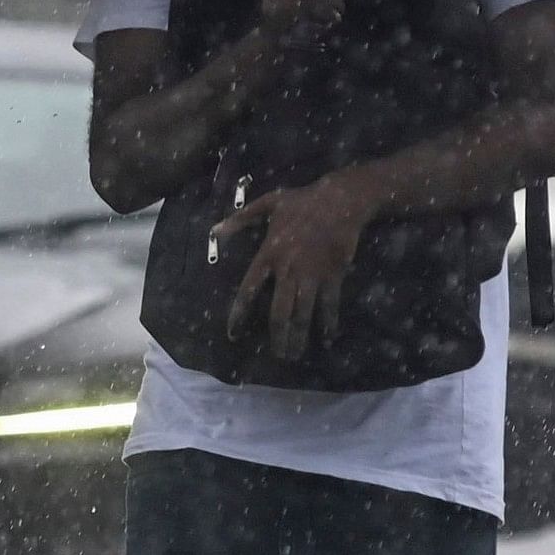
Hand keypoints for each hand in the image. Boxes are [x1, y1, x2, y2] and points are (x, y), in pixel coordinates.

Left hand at [215, 174, 378, 359]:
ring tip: (295, 354)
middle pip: (279, 312)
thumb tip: (214, 231)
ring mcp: (311, 275)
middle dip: (278, 336)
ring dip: (299, 337)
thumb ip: (239, 220)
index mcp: (269, 254)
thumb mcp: (267, 203)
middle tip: (278, 355)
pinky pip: (329, 304)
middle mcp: (288, 269)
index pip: (249, 290)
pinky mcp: (333, 275)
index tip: (233, 334)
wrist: (341, 199)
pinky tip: (328, 337)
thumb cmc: (302, 202)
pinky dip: (329, 322)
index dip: (239, 314)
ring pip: (302, 313)